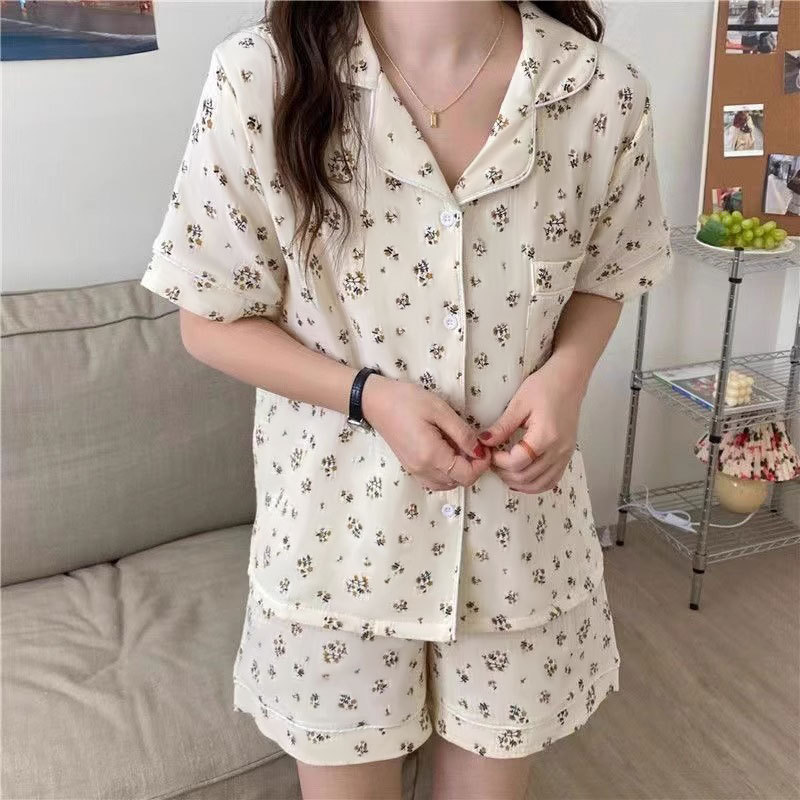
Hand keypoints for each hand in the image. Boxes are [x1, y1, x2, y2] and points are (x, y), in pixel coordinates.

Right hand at [362, 375, 492, 490]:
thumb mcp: (440, 410)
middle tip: (475, 445)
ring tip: (461, 447)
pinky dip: (447, 473)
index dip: (482, 465)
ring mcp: (415, 471)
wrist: (375, 401)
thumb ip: (463, 434)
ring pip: (447, 484)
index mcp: (431, 455)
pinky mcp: (410, 467)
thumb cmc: (407, 400)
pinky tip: (447, 454)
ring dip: (460, 471)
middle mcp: (423, 469)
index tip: (484, 447)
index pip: (466, 475)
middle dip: (473, 467)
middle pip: (458, 482)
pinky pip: (435, 480)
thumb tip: (480, 451)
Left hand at [477, 361, 583, 492]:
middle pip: (527, 477)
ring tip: (504, 469)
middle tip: (492, 461)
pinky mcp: (567, 455)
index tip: (489, 451)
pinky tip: (521, 476)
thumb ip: (502, 427)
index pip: (517, 462)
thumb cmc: (545, 386)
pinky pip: (552, 480)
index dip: (498, 462)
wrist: (569, 380)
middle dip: (504, 473)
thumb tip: (483, 442)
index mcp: (546, 436)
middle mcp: (558, 450)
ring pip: (540, 484)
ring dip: (518, 482)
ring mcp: (565, 455)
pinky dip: (535, 484)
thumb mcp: (519, 403)